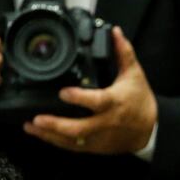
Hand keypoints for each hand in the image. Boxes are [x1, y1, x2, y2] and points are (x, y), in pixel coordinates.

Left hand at [24, 27, 156, 153]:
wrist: (149, 130)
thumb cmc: (140, 101)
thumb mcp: (135, 75)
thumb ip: (123, 52)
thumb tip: (114, 31)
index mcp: (114, 103)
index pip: (96, 101)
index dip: (80, 98)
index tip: (63, 92)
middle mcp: (105, 123)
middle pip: (79, 128)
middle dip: (56, 125)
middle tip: (37, 118)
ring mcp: (99, 138)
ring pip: (72, 141)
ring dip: (49, 135)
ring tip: (30, 127)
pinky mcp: (95, 147)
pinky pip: (72, 147)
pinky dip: (55, 142)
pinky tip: (41, 135)